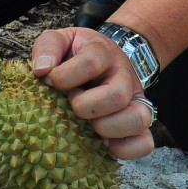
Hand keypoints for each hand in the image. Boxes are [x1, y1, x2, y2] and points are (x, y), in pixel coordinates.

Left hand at [31, 26, 155, 159]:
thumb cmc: (78, 54)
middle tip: (72, 105)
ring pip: (138, 119)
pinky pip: (145, 143)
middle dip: (86, 106)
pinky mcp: (138, 124)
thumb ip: (48, 47)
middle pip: (117, 95)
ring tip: (88, 126)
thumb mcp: (61, 39)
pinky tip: (102, 145)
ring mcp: (135, 101)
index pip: (91, 63)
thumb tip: (42, 70)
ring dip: (107, 129)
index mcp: (104, 53)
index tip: (51, 80)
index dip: (64, 77)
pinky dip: (124, 149)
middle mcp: (125, 77)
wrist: (107, 56)